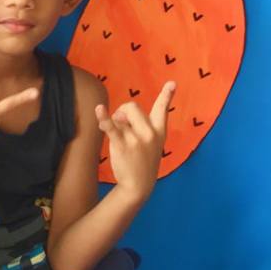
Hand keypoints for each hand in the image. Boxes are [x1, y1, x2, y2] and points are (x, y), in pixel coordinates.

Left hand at [97, 81, 174, 201]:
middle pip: (131, 106)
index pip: (163, 109)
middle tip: (120, 125)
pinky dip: (103, 118)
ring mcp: (136, 139)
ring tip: (118, 137)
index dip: (167, 95)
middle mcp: (150, 133)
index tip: (172, 83)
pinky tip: (98, 109)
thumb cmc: (143, 162)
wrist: (138, 186)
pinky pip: (111, 127)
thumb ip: (140, 125)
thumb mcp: (151, 144)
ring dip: (114, 124)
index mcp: (159, 131)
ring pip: (119, 117)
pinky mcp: (122, 145)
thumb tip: (120, 115)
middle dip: (122, 111)